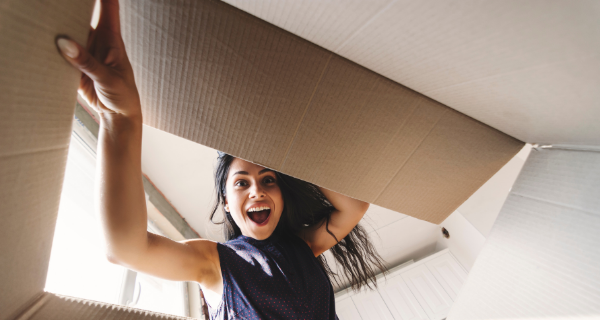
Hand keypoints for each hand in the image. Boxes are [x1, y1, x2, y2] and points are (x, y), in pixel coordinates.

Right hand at [56, 0, 140, 119]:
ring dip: (58, 31)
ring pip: (68, 34)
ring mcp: (84, 52)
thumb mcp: (108, 78)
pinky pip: (60, 53)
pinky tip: (43, 44)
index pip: (109, 9)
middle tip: (56, 6)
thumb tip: (64, 43)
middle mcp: (97, 41)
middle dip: (70, 11)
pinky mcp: (74, 65)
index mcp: (112, 39)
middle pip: (82, 17)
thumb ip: (87, 62)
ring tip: (47, 24)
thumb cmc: (123, 95)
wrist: (118, 115)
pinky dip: (52, 50)